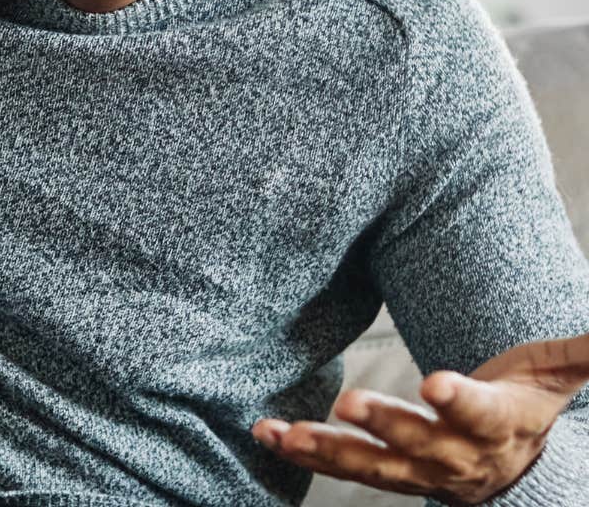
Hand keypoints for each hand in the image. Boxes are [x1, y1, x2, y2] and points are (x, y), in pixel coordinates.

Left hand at [254, 333, 588, 503]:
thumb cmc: (524, 406)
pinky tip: (267, 433)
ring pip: (371, 466)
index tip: (435, 383)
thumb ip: (580, 351)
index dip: (459, 401)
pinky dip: (302, 452)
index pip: (481, 414)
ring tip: (287, 433)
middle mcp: (455, 454)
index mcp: (498, 424)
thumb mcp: (553, 376)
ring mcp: (415, 470)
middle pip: (419, 443)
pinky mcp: (381, 473)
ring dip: (327, 451)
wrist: (509, 470)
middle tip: (348, 403)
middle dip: (385, 425)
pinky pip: (340, 467)